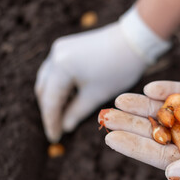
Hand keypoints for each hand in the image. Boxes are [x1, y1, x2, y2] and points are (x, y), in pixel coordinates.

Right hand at [35, 7, 169, 142]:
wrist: (134, 41)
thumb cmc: (118, 69)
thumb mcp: (96, 95)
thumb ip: (77, 112)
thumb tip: (65, 127)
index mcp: (61, 67)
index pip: (50, 101)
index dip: (52, 122)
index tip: (54, 138)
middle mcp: (55, 55)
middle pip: (44, 89)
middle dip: (50, 110)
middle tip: (58, 128)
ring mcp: (60, 48)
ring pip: (49, 78)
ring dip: (54, 97)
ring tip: (63, 115)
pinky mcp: (68, 46)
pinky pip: (57, 69)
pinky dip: (60, 85)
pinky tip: (69, 96)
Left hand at [100, 81, 179, 179]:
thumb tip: (169, 173)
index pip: (163, 156)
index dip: (136, 148)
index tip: (110, 138)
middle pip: (162, 132)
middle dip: (135, 123)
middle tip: (106, 115)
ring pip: (173, 110)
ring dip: (148, 105)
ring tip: (120, 98)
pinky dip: (173, 89)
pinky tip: (152, 87)